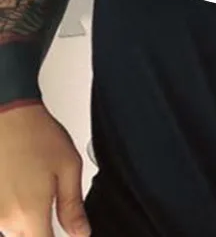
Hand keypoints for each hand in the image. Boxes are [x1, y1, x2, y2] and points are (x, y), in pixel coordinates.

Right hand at [0, 102, 90, 236]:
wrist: (9, 116)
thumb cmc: (37, 136)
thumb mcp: (69, 167)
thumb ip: (73, 205)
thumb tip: (81, 232)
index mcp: (30, 213)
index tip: (62, 230)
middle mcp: (5, 219)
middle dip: (40, 226)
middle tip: (47, 194)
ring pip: (12, 228)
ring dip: (24, 215)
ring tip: (31, 181)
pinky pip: (1, 215)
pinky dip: (10, 205)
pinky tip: (17, 181)